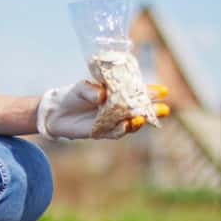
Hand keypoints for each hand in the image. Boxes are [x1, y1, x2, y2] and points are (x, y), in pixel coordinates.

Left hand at [37, 81, 168, 139]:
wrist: (55, 112)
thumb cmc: (72, 95)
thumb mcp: (81, 88)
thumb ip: (91, 90)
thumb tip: (102, 95)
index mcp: (116, 94)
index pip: (136, 93)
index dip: (150, 92)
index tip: (164, 90)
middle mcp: (117, 109)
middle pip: (139, 110)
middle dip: (152, 111)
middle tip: (165, 109)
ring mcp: (111, 121)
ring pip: (130, 123)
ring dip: (138, 121)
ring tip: (142, 117)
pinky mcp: (101, 132)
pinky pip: (115, 132)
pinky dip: (122, 129)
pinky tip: (128, 125)